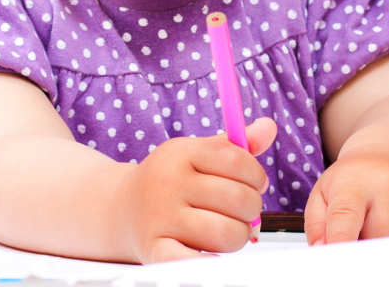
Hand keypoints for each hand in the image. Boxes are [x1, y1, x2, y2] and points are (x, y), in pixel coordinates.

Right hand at [117, 118, 278, 262]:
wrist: (120, 209)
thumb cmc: (171, 181)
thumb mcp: (197, 154)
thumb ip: (235, 145)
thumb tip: (268, 127)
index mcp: (181, 153)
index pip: (236, 160)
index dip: (256, 175)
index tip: (256, 184)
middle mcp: (168, 183)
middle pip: (237, 198)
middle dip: (252, 208)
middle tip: (244, 212)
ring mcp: (160, 217)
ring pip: (226, 232)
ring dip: (239, 236)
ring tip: (231, 231)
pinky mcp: (155, 249)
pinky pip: (192, 260)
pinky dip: (210, 261)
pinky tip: (215, 255)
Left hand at [304, 153, 388, 244]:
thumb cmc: (355, 183)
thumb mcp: (324, 195)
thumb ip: (317, 226)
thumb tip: (324, 250)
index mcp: (353, 183)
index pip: (345, 219)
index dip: (340, 244)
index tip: (339, 262)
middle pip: (380, 239)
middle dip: (369, 250)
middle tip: (363, 241)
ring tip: (384, 234)